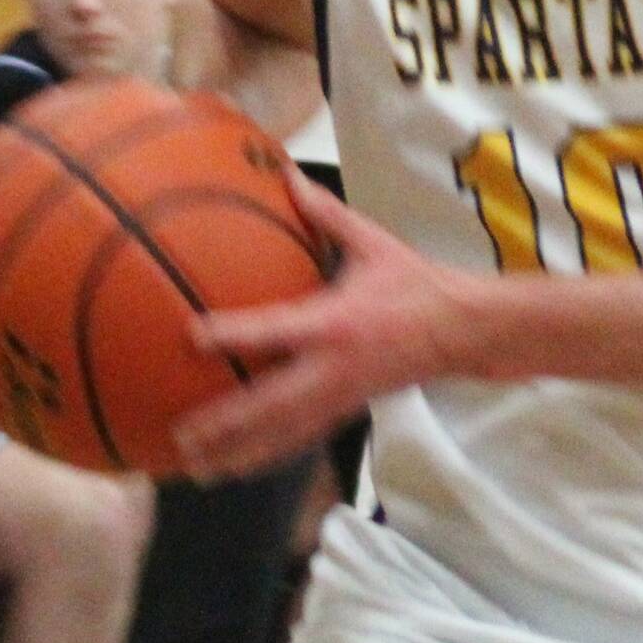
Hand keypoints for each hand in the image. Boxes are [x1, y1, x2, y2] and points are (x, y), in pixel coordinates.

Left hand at [176, 170, 465, 478]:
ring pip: (281, 433)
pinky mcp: (348, 411)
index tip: (190, 336)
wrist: (463, 330)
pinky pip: (301, 439)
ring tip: (195, 469)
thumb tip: (289, 173)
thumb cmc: (417, 284)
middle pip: (269, 403)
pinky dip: (267, 456)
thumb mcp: (374, 243)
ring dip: (238, 453)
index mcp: (335, 322)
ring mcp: (340, 395)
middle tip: (179, 436)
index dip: (232, 333)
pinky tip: (237, 468)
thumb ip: (327, 213)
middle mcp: (333, 367)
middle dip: (224, 424)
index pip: (274, 329)